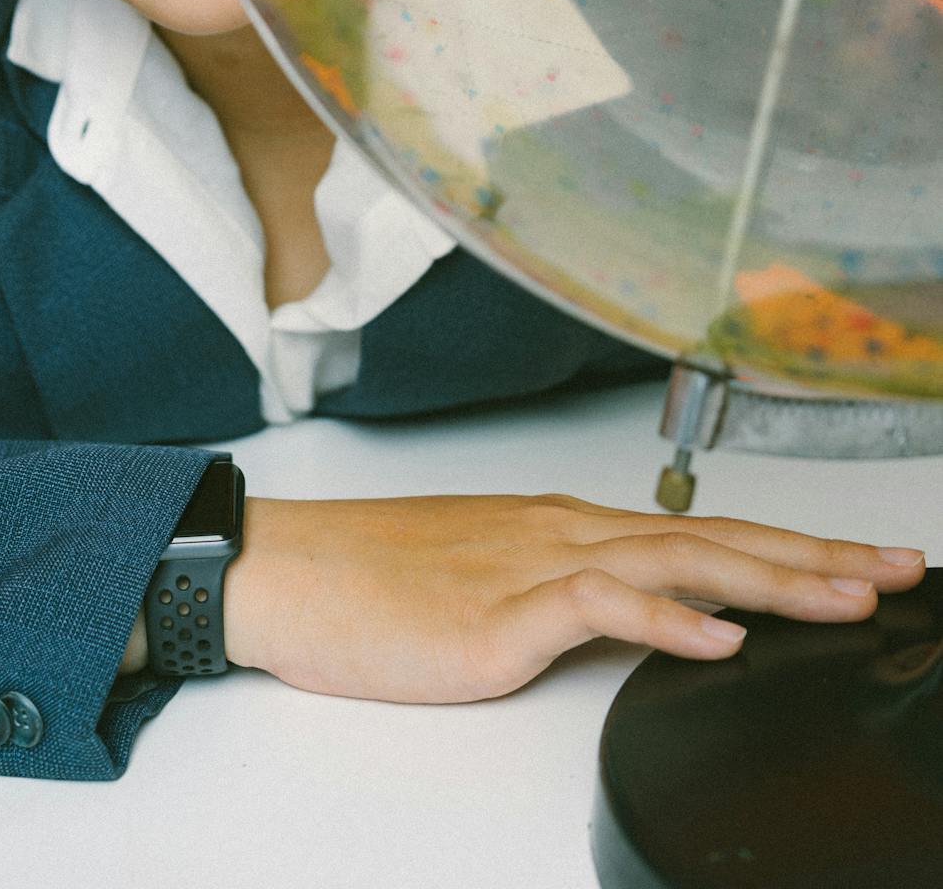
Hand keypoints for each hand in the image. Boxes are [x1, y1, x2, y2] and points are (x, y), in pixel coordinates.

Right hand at [222, 493, 925, 701]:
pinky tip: (720, 638)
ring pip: (679, 558)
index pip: (700, 532)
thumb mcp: (483, 582)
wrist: (286, 571)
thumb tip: (628, 616)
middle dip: (816, 557)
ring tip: (850, 598)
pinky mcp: (501, 611)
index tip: (861, 562)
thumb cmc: (368, 581)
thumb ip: (560, 594)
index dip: (789, 548)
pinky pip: (601, 606)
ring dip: (774, 579)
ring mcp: (535, 565)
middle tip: (902, 569)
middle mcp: (565, 533)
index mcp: (564, 528)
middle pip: (714, 538)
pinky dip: (669, 618)